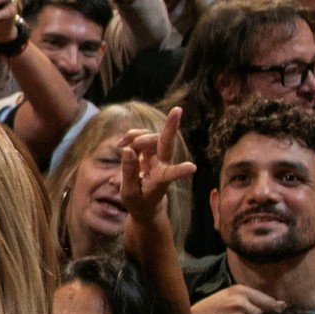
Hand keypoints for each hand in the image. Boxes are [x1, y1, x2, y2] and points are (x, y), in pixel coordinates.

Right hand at [117, 108, 195, 224]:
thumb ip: (129, 172)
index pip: (170, 175)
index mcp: (160, 181)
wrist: (145, 203)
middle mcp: (162, 165)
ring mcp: (157, 156)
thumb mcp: (129, 193)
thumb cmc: (139, 202)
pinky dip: (130, 136)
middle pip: (166, 143)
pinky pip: (141, 135)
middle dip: (171, 127)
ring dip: (135, 137)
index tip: (193, 168)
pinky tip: (122, 143)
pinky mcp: (150, 150)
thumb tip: (127, 149)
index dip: (180, 170)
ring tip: (121, 146)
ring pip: (149, 137)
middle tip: (178, 110)